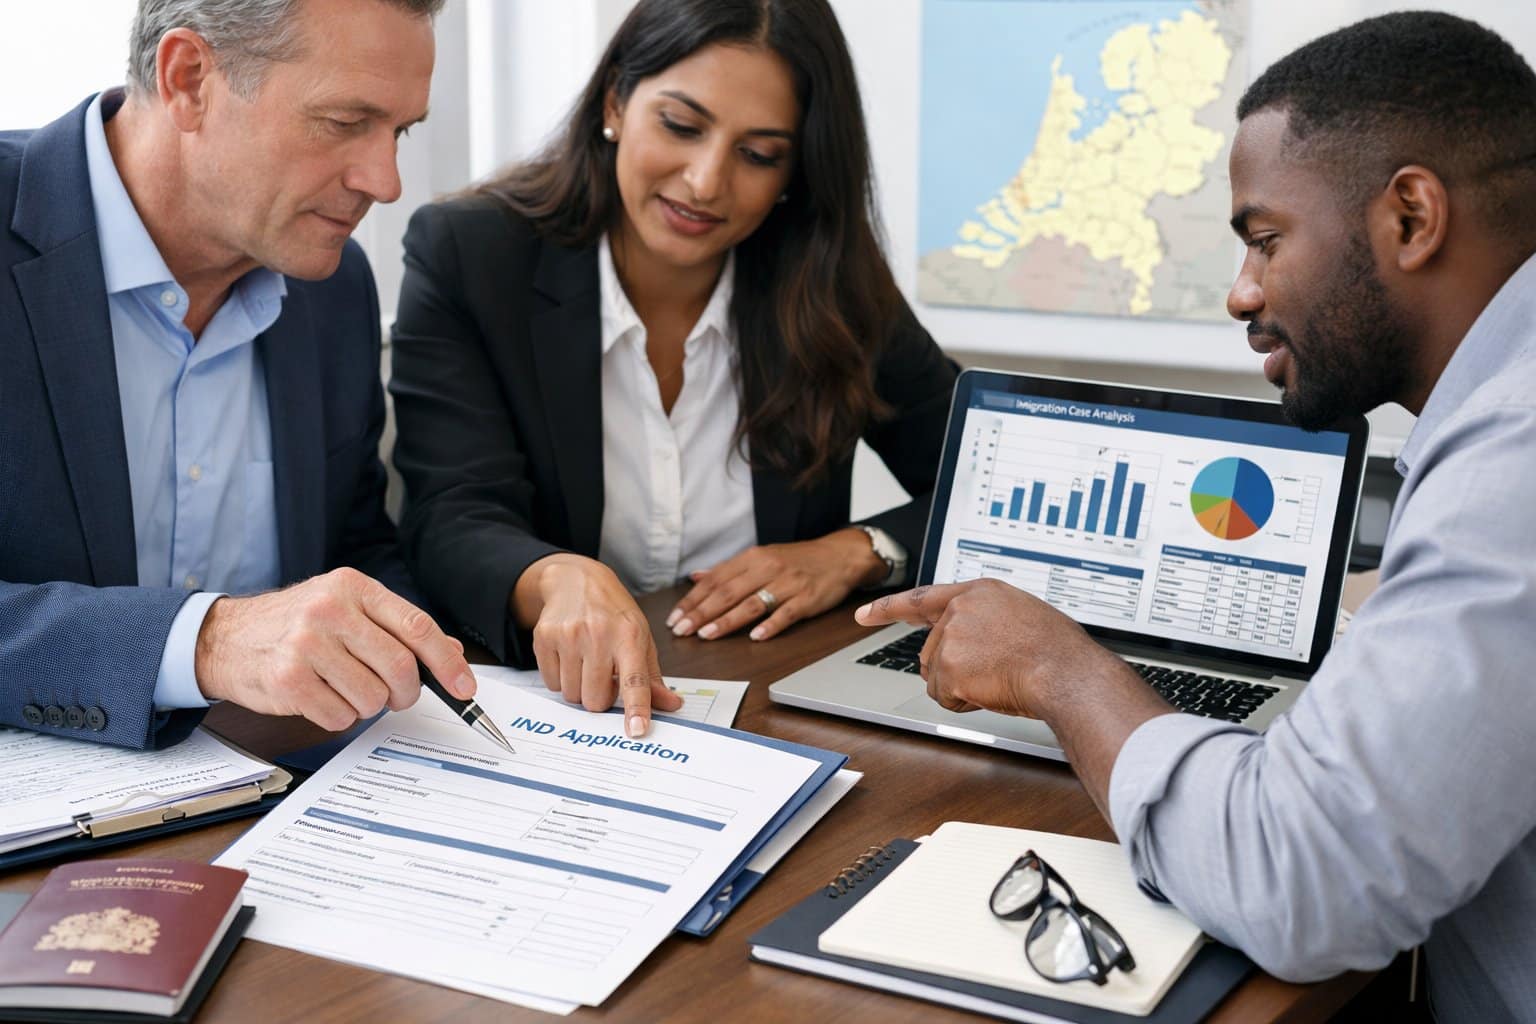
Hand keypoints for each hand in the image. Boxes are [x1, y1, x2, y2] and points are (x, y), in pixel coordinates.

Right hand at [194, 567, 475, 731]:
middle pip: (400, 667)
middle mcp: (329, 610)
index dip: (447, 662)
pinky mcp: (286, 680)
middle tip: (397, 696)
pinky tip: (322, 697)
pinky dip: (340, 716)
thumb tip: (451, 656)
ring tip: (347, 689)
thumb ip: (398, 629)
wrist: (227, 637)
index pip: (416, 625)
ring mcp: (306, 644)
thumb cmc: (296, 624)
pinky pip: (340, 716)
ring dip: (369, 705)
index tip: (465, 687)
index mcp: (353, 587)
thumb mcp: (347, 609)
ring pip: (372, 697)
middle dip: (407, 692)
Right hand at [512, 554, 682, 735]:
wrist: (576, 580)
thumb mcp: (641, 638)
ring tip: (585, 663)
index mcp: (630, 637)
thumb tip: (671, 706)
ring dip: (579, 688)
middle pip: (595, 700)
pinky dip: (560, 678)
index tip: (637, 730)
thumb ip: (653, 677)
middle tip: (603, 676)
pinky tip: (568, 657)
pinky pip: (550, 683)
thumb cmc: (614, 614)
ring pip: (571, 695)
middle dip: (600, 697)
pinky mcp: (544, 637)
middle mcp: (599, 635)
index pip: (635, 680)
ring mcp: (569, 635)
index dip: (636, 707)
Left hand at [667, 528, 885, 641]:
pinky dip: (770, 625)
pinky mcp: (807, 598)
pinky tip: (755, 637)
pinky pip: (786, 613)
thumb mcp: (761, 557)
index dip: (692, 600)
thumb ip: (728, 569)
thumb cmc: (797, 560)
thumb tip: (695, 577)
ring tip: (707, 635)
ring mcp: (788, 583)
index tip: (674, 618)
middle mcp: (767, 568)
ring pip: (752, 603)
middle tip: (681, 631)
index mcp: (752, 558)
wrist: (840, 556)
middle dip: (701, 613)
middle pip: (728, 592)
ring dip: (727, 620)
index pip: (715, 580)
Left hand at [853, 579, 1127, 716]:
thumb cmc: (1056, 650)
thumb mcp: (1021, 615)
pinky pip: (943, 697)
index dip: (889, 607)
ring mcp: (952, 637)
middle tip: (993, 672)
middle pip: (932, 651)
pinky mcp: (949, 667)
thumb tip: (975, 641)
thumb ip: (988, 619)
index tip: (864, 614)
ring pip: (936, 676)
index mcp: (978, 592)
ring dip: (961, 686)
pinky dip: (964, 703)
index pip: (922, 598)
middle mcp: (960, 610)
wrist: (1066, 673)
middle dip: (953, 669)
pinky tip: (991, 691)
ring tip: (998, 678)